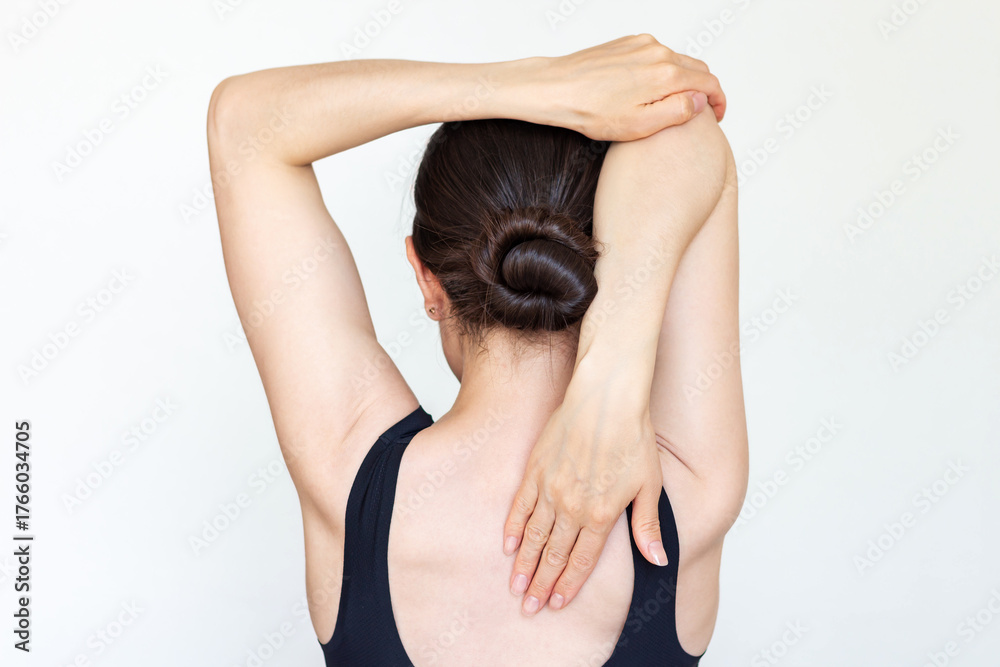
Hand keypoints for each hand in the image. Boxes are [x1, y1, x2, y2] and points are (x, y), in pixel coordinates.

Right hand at [503, 371, 665, 615]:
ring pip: (533, 535)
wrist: (607, 397)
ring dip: (524, 564)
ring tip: (516, 586)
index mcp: (602, 514)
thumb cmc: (633, 436)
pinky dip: (513, 528)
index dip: (568, 584)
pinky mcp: (536, 468)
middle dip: (541, 584)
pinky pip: (520, 505)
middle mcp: (573, 506)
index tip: (557, 603)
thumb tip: (658, 560)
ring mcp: (550, 488)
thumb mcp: (649, 485)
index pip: (582, 560)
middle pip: (553, 554)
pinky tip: (508, 546)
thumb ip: (646, 526)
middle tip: (529, 608)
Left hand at [539, 33, 725, 140]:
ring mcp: (642, 44)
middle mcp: (658, 52)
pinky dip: (661, 71)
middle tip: (699, 113)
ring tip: (670, 104)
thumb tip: (700, 101)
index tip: (716, 116)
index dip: (718, 102)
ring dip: (681, 80)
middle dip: (703, 90)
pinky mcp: (627, 43)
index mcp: (667, 74)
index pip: (709, 83)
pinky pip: (655, 55)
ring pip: (676, 61)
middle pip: (696, 68)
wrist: (556, 89)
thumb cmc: (592, 111)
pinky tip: (647, 90)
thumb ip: (678, 111)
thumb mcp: (640, 125)